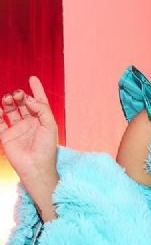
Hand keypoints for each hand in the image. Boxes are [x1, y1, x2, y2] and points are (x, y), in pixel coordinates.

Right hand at [1, 77, 59, 220]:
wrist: (35, 166)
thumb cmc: (46, 148)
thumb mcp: (50, 125)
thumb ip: (42, 109)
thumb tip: (29, 99)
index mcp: (42, 120)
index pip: (39, 101)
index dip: (36, 89)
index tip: (32, 78)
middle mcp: (30, 123)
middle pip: (23, 104)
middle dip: (20, 95)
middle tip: (18, 93)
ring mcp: (17, 130)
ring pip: (11, 111)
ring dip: (9, 102)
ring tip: (9, 98)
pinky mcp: (6, 137)